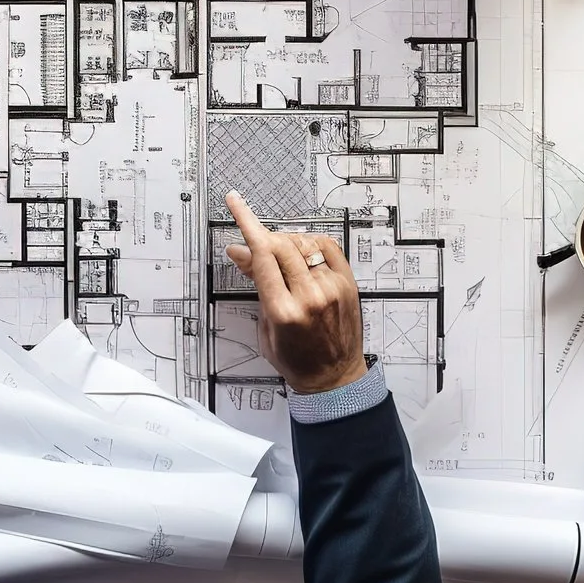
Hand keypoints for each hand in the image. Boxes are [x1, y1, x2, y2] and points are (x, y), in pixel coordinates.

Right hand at [222, 191, 366, 394]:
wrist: (335, 379)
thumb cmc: (296, 360)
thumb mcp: (266, 327)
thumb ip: (257, 286)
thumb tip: (240, 252)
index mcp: (283, 311)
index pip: (262, 255)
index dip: (247, 224)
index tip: (236, 203)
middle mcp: (309, 296)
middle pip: (281, 244)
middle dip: (263, 233)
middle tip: (253, 235)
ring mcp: (332, 288)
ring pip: (303, 243)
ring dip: (286, 241)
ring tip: (279, 255)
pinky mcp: (348, 283)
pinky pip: (327, 246)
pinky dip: (311, 242)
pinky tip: (302, 250)